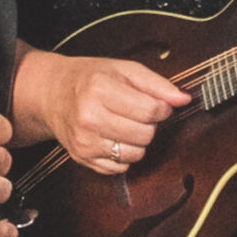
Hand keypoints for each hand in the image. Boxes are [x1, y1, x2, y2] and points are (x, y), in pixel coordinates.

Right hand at [12, 48, 190, 175]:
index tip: (157, 104)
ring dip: (137, 141)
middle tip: (136, 112)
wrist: (53, 93)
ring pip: (136, 153)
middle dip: (148, 124)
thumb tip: (183, 99)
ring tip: (124, 124)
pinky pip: (121, 166)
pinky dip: (123, 154)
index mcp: (100, 90)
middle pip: (146, 134)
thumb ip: (157, 84)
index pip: (151, 111)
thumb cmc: (90, 79)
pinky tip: (113, 137)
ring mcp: (85, 142)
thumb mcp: (124, 70)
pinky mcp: (83, 158)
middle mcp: (89, 118)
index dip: (162, 108)